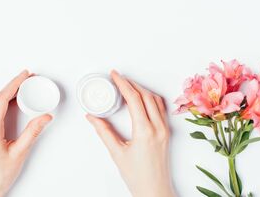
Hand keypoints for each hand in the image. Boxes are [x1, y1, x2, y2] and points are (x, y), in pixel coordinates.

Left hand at [0, 70, 52, 196]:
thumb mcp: (19, 153)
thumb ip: (33, 132)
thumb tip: (45, 116)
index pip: (0, 99)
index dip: (13, 84)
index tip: (24, 75)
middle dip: (11, 85)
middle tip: (26, 79)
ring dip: (4, 93)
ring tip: (20, 88)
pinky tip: (9, 103)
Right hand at [87, 70, 175, 196]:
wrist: (154, 190)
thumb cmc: (138, 176)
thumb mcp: (117, 153)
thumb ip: (104, 132)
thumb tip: (92, 117)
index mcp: (145, 131)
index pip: (134, 99)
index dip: (123, 84)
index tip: (115, 75)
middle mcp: (158, 127)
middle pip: (146, 95)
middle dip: (131, 83)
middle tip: (119, 78)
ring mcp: (165, 129)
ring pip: (155, 100)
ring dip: (142, 89)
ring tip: (128, 86)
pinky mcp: (167, 132)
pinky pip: (161, 108)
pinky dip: (151, 98)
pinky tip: (143, 99)